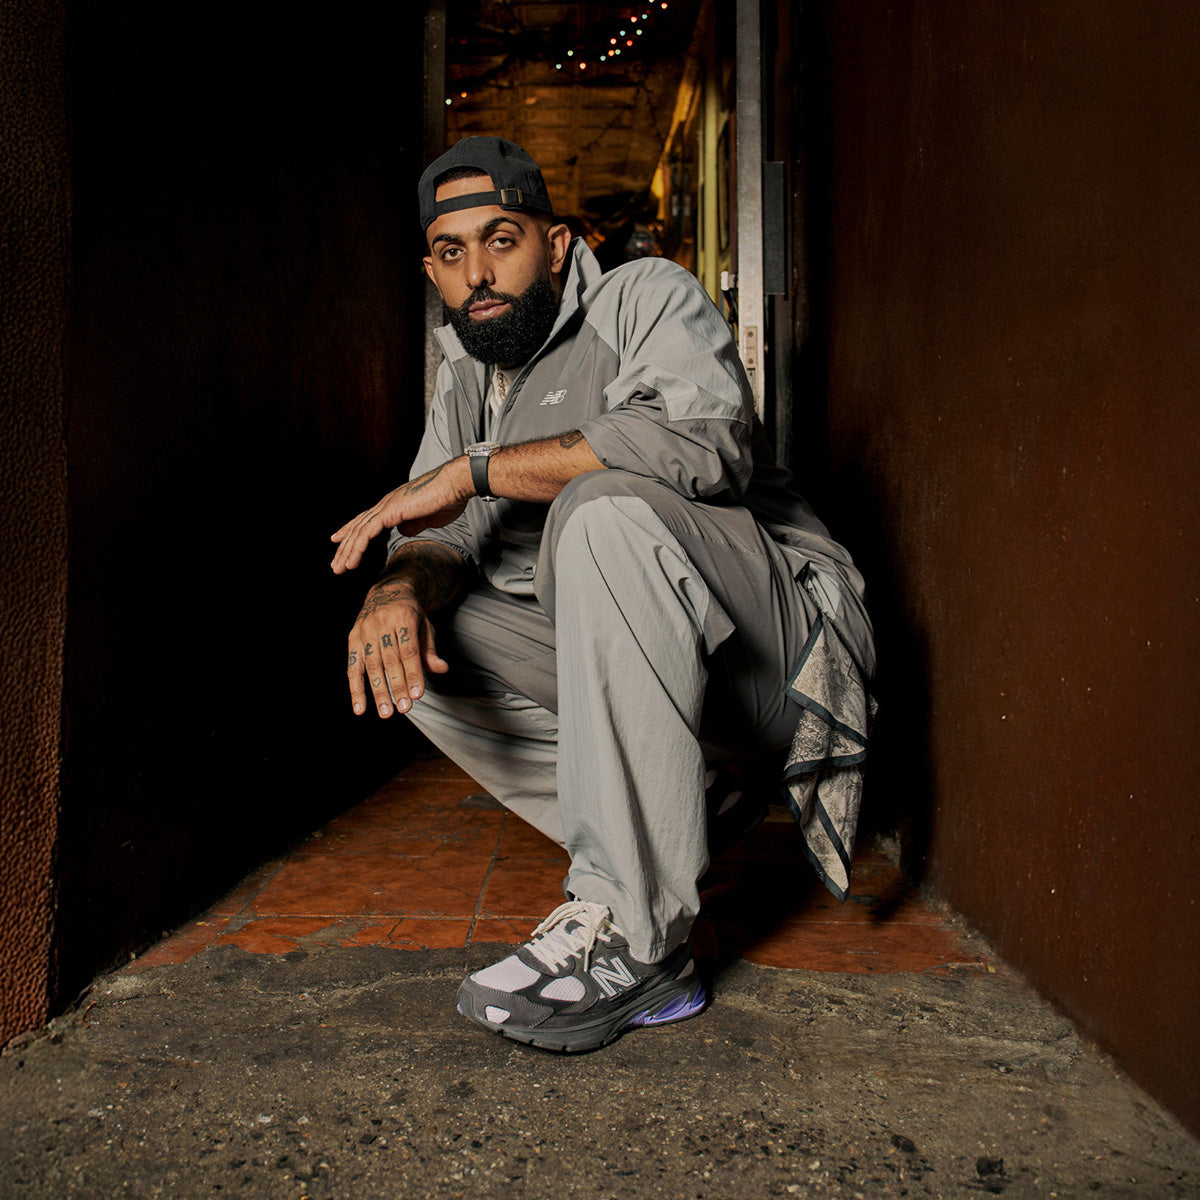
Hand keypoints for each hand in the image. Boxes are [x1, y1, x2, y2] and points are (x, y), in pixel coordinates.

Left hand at [330, 457, 472, 574]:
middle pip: (358, 527)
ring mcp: (386, 507)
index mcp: (394, 505)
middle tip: (336, 565)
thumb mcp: (428, 518)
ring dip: (347, 552)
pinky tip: (351, 562)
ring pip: (359, 532)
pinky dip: (357, 548)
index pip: (367, 521)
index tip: (341, 543)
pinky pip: (367, 533)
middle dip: (345, 547)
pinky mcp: (390, 512)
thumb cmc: (448, 499)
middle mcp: (386, 504)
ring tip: (339, 569)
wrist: (455, 486)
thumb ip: (414, 524)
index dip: (353, 532)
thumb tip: (403, 531)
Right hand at [346, 577, 448, 717]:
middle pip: (390, 660)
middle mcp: (381, 623)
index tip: (417, 695)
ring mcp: (364, 630)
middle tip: (404, 709)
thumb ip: (430, 650)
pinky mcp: (352, 639)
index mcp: (403, 616)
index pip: (409, 650)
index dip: (413, 673)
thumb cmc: (411, 615)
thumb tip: (441, 669)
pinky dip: (355, 689)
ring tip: (386, 712)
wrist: (387, 592)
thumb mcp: (425, 627)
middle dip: (397, 686)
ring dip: (378, 691)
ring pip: (371, 665)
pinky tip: (360, 708)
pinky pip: (352, 667)